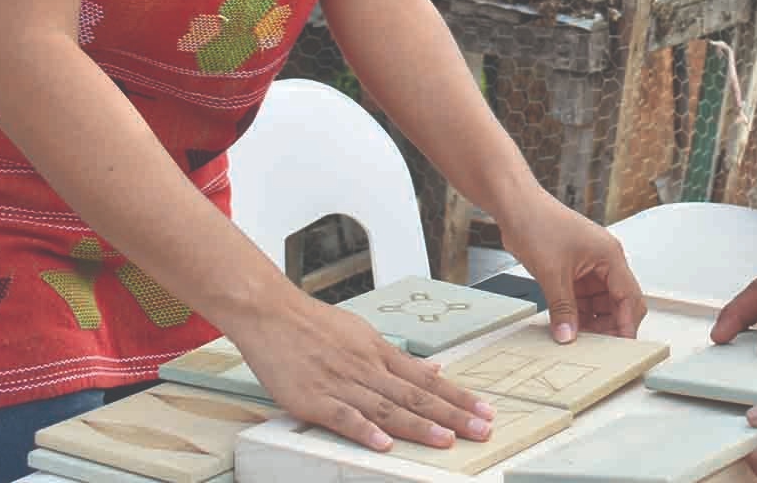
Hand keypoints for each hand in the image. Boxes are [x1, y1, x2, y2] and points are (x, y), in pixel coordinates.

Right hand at [230, 293, 495, 452]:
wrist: (271, 313)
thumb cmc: (315, 324)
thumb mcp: (364, 334)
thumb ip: (399, 356)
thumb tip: (434, 368)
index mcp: (381, 353)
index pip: (428, 379)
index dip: (459, 396)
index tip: (485, 411)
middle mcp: (367, 368)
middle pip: (416, 395)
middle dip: (452, 414)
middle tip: (481, 430)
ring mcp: (341, 383)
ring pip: (387, 407)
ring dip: (418, 426)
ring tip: (446, 440)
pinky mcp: (313, 398)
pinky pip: (343, 417)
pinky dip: (364, 430)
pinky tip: (383, 443)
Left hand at [500, 192, 646, 341]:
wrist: (516, 207)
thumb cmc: (538, 223)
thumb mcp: (552, 273)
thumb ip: (563, 308)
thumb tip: (568, 335)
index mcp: (610, 256)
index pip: (629, 297)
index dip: (626, 324)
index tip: (621, 348)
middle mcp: (605, 262)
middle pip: (619, 302)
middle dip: (611, 326)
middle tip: (598, 349)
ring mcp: (590, 267)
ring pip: (601, 304)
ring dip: (592, 322)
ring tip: (579, 341)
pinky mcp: (573, 272)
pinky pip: (583, 299)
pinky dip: (578, 314)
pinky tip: (568, 327)